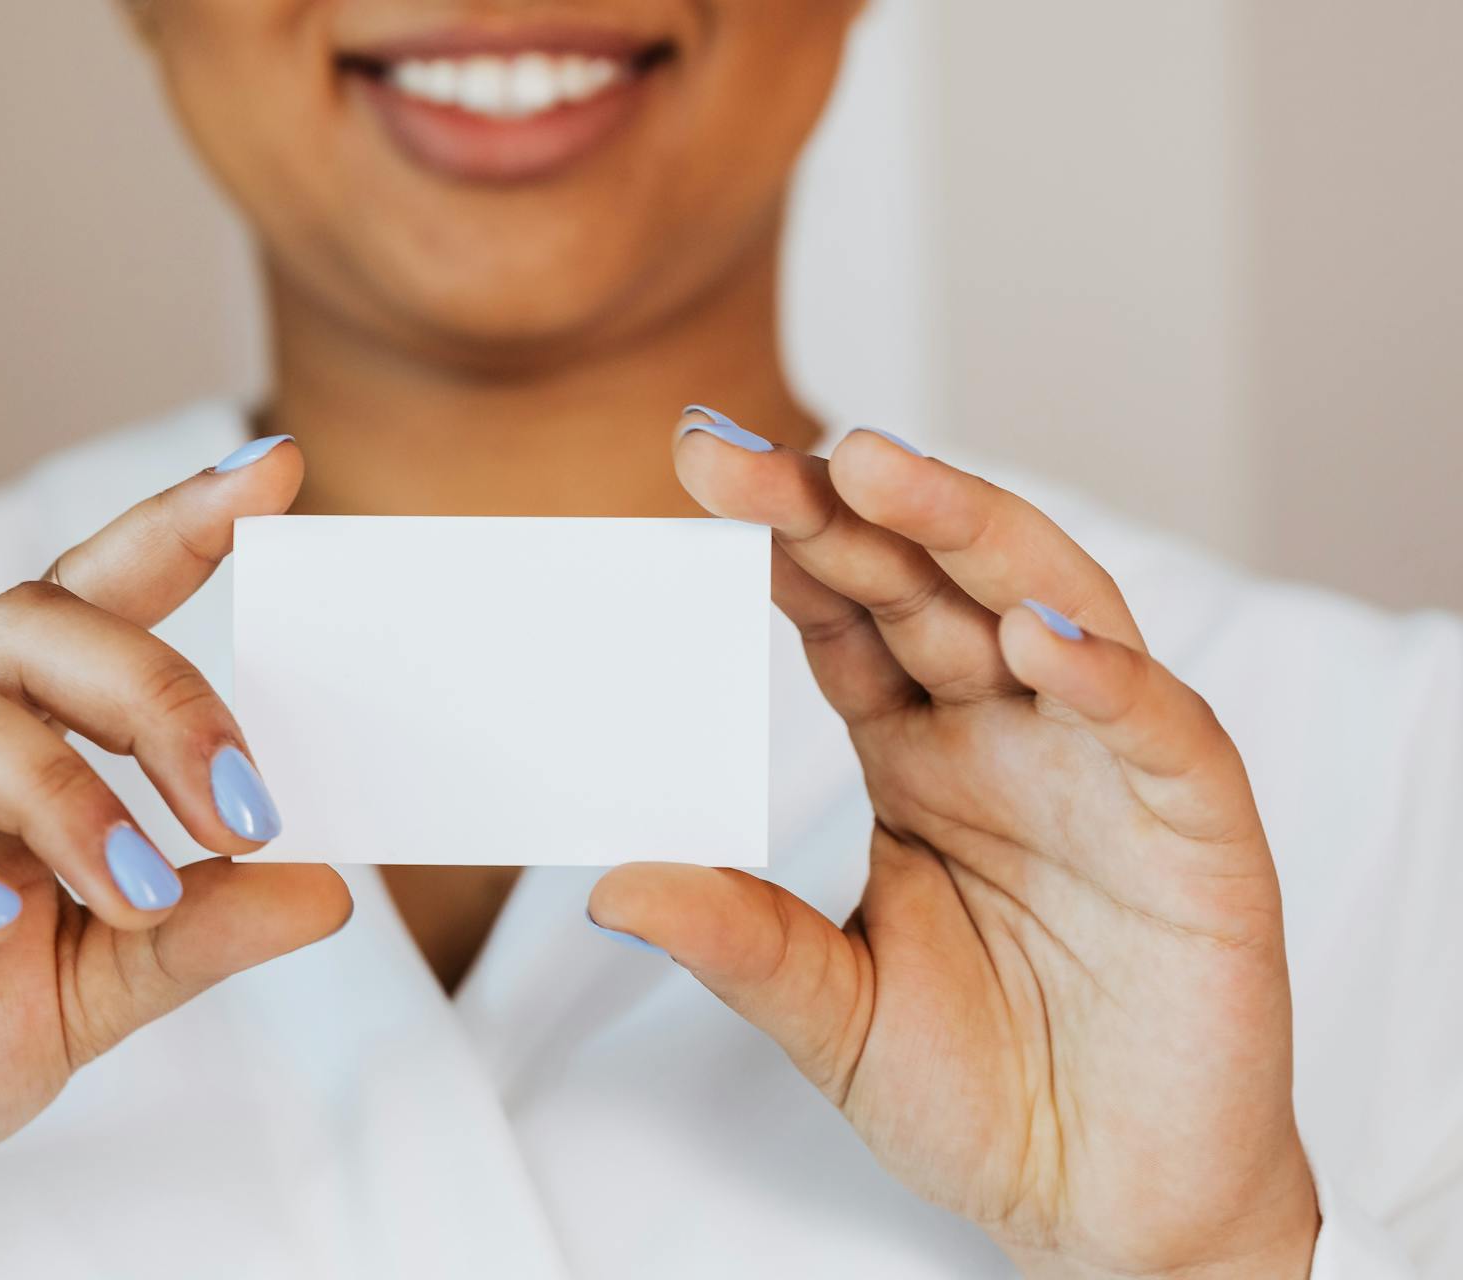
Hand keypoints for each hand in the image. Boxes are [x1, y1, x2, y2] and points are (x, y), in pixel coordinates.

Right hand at [0, 439, 350, 1279]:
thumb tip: (327, 887)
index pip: (95, 597)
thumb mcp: (91, 987)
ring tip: (131, 888)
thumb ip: (196, 932)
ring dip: (52, 791)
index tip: (276, 473)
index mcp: (6, 731)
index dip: (178, 525)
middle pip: (28, 627)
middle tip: (243, 809)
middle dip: (154, 698)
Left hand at [590, 415, 1318, 1277]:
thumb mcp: (833, 1014)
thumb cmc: (980, 1093)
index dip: (782, 542)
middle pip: (928, 583)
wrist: (1110, 1201)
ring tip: (879, 473)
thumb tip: (607, 887)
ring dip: (968, 533)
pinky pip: (1154, 724)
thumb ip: (739, 944)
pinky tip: (1029, 636)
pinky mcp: (1196, 824)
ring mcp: (1102, 764)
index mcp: (917, 752)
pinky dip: (1101, 673)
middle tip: (739, 454)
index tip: (696, 473)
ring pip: (1047, 605)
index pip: (844, 615)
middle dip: (845, 508)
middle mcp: (1006, 731)